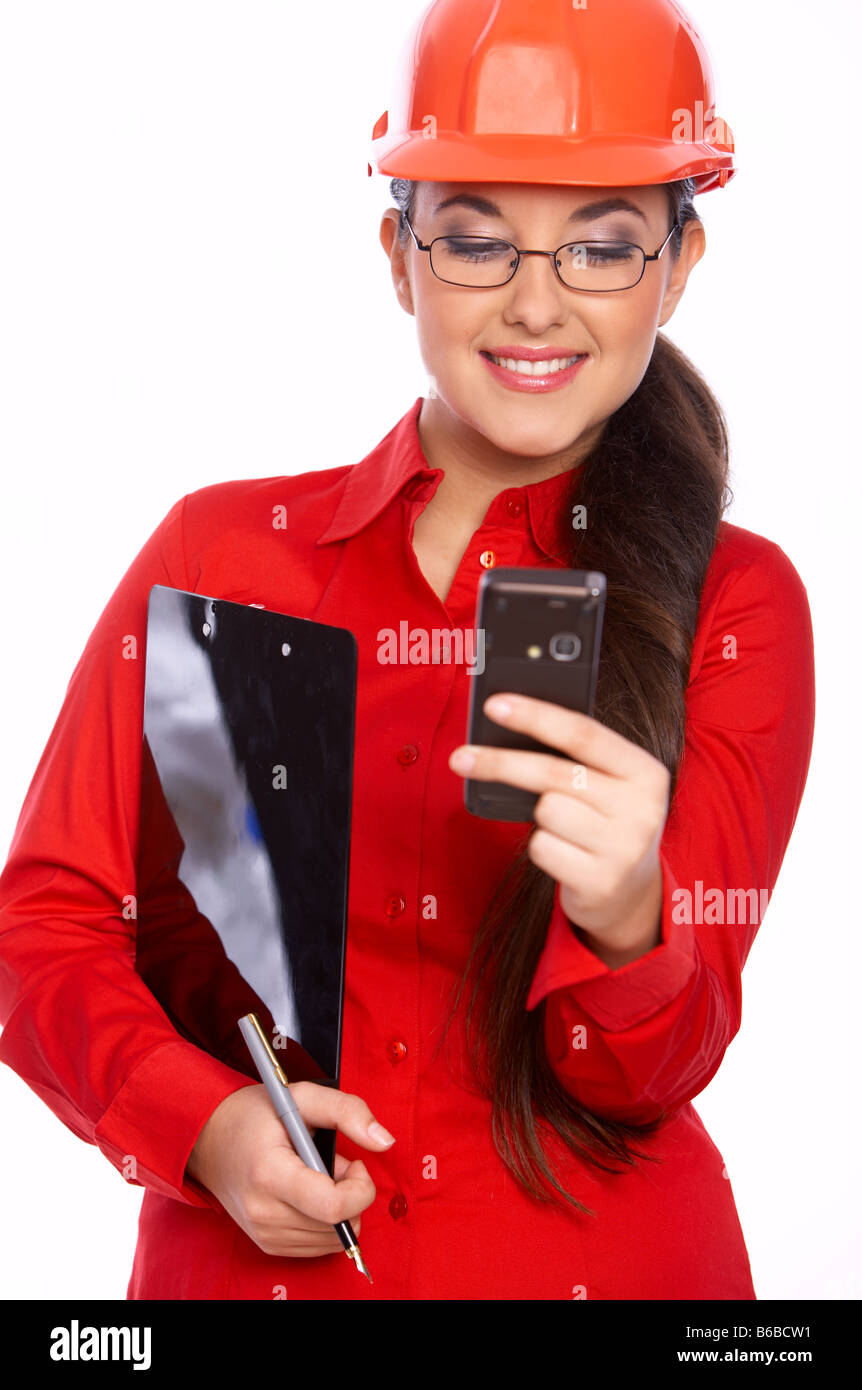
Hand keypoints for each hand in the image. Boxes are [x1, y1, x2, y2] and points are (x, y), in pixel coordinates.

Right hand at [185, 1082, 394, 1256]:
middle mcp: (264, 1212)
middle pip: (338, 1226)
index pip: (334, 1207)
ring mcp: (264, 1233)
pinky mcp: (268, 1244)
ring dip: (339, 1208)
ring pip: (333, 1239)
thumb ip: (348, 1111)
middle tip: (332, 1162)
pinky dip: (326, 1221)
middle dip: (351, 1193)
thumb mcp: (302, 1097)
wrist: (208, 1140)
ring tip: (317, 1175)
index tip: (355, 1163)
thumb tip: (385, 1141)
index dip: (361, 1188)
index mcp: (270, 1174)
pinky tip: (309, 1193)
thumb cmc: (255, 1115)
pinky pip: (319, 1246)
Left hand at [449, 693, 669, 957]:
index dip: (536, 715)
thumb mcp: (607, 784)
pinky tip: (565, 854)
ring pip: (546, 811)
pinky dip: (543, 848)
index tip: (495, 705)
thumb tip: (507, 724)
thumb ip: (574, 757)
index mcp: (645, 771)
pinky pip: (542, 848)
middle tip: (459, 758)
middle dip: (500, 763)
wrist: (630, 893)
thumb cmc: (604, 821)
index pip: (584, 733)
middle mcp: (642, 808)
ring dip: (539, 817)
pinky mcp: (601, 881)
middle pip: (553, 773)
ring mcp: (625, 848)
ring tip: (564, 827)